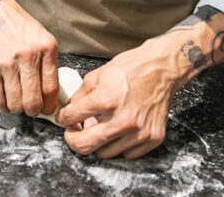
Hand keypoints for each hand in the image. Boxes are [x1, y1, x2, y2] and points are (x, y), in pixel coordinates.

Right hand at [0, 0, 59, 116]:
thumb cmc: (17, 22)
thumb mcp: (41, 37)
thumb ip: (47, 62)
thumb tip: (50, 93)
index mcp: (47, 48)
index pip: (52, 88)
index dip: (50, 105)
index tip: (48, 110)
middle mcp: (29, 55)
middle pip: (34, 100)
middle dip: (33, 111)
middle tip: (31, 110)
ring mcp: (9, 62)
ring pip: (16, 102)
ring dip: (17, 109)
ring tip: (16, 104)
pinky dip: (1, 106)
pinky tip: (4, 103)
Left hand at [56, 6, 223, 158]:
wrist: (161, 70)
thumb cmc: (131, 69)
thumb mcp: (98, 75)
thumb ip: (80, 96)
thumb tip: (69, 112)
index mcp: (105, 99)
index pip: (71, 118)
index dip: (62, 119)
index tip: (63, 119)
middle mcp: (122, 119)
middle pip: (85, 146)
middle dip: (73, 140)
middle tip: (73, 133)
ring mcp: (139, 132)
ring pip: (104, 153)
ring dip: (98, 142)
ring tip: (100, 127)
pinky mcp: (152, 138)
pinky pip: (126, 154)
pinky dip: (119, 145)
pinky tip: (119, 130)